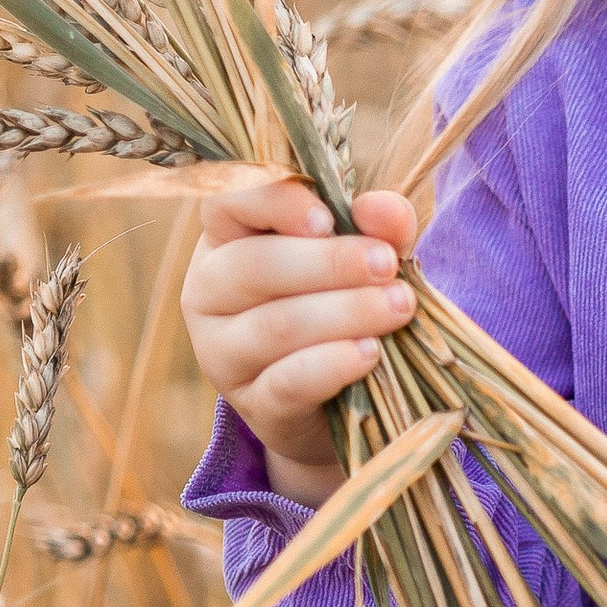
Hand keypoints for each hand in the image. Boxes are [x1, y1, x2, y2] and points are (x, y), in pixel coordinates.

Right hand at [179, 179, 418, 502]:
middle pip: (253, 267)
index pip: (226, 203)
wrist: (338, 398)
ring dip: (343, 313)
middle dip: (328, 263)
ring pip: (274, 326)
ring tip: (397, 307)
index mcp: (226, 238)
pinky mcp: (252, 404)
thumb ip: (376, 227)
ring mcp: (221, 352)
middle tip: (387, 264)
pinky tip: (370, 353)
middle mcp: (209, 291)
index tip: (328, 218)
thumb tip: (384, 210)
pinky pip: (287, 382)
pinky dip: (332, 364)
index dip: (273, 203)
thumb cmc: (341, 302)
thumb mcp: (360, 256)